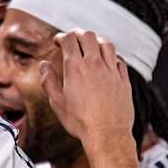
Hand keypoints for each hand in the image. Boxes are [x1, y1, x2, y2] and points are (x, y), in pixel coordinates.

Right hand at [40, 30, 134, 147]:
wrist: (107, 134)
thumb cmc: (80, 121)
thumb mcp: (57, 102)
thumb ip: (48, 80)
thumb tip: (44, 65)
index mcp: (75, 68)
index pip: (69, 39)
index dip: (62, 37)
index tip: (58, 41)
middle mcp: (95, 65)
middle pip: (88, 36)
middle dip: (78, 34)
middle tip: (73, 39)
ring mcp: (111, 71)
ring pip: (106, 44)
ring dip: (96, 41)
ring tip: (91, 46)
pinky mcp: (123, 79)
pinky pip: (119, 59)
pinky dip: (111, 56)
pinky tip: (107, 61)